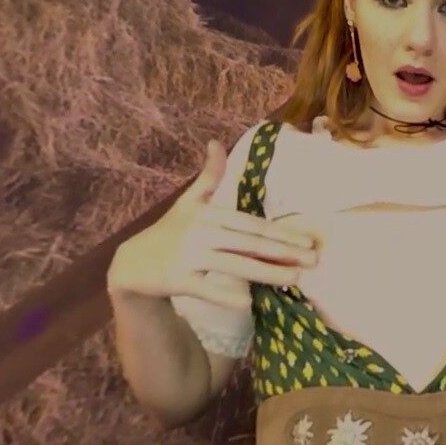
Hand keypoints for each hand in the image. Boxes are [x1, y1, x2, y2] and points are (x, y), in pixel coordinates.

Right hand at [107, 139, 317, 309]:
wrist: (131, 263)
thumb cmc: (169, 231)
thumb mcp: (189, 201)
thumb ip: (209, 176)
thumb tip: (215, 142)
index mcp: (209, 214)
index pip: (253, 225)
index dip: (282, 233)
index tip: (308, 242)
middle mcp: (202, 232)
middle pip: (250, 243)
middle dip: (284, 251)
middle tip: (314, 260)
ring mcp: (189, 256)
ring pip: (235, 265)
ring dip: (266, 272)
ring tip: (294, 279)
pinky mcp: (178, 280)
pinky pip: (206, 289)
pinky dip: (225, 295)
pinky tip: (248, 302)